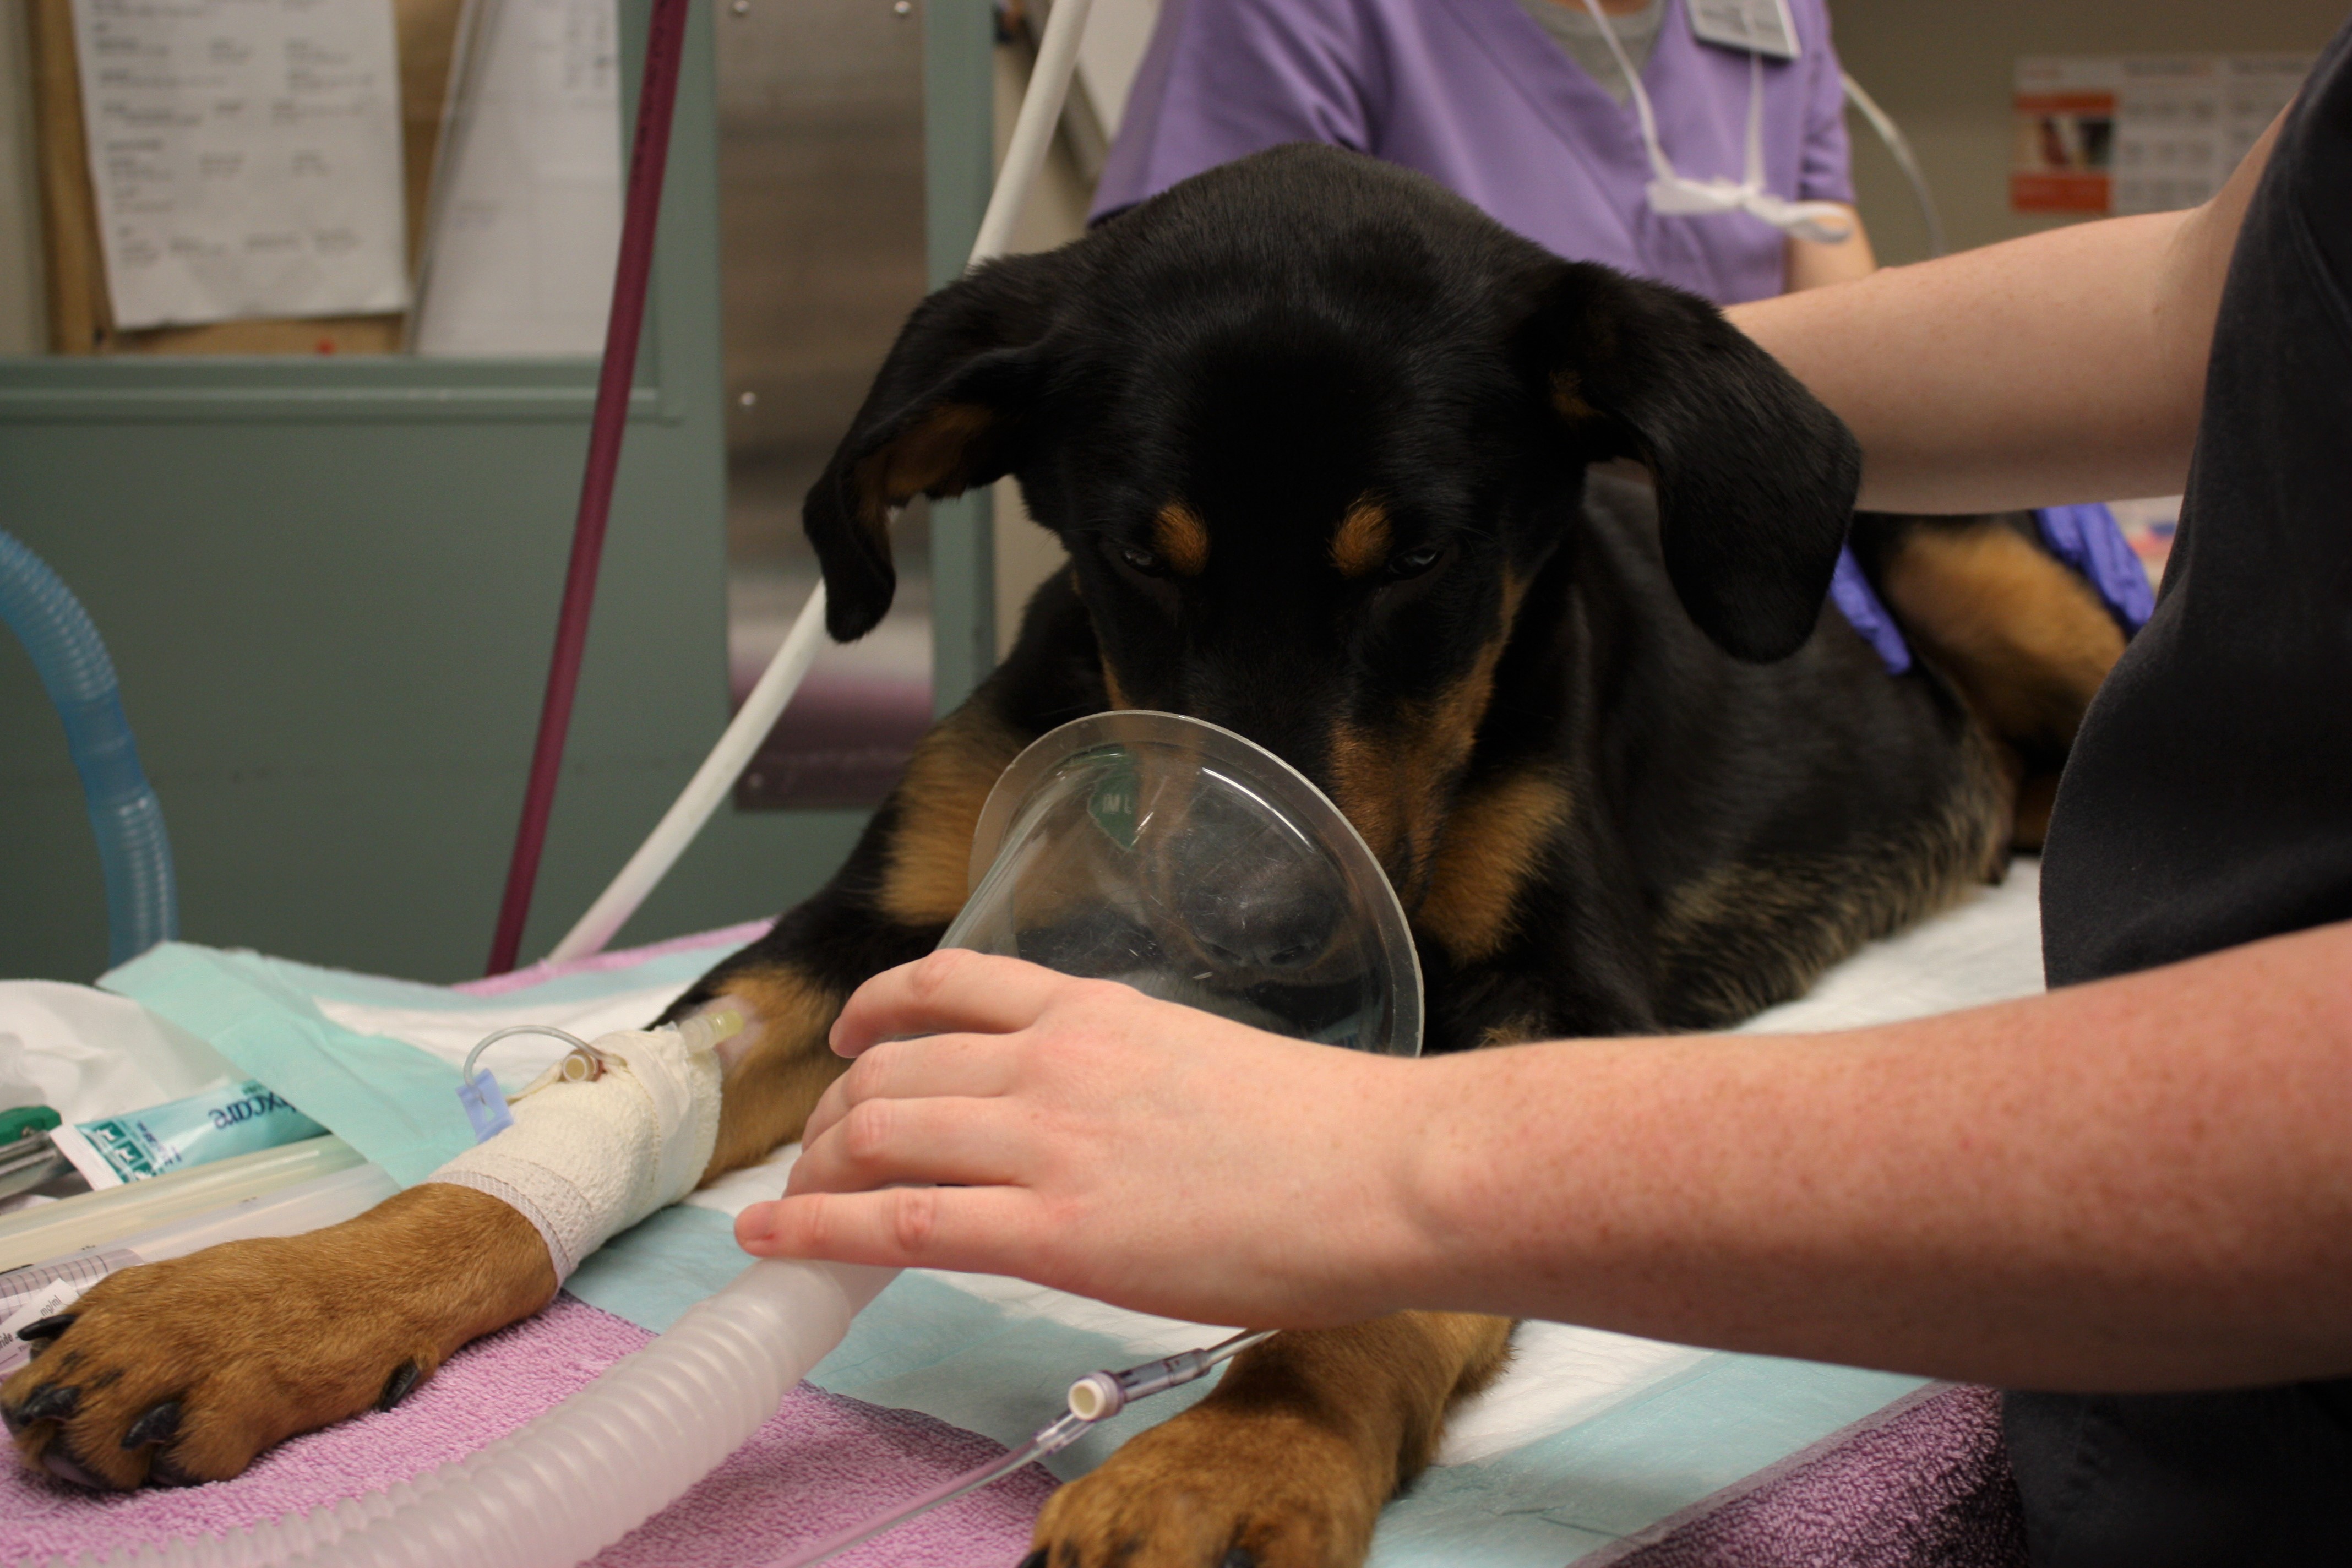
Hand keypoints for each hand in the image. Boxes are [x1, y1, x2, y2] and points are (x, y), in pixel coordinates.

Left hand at [733, 948, 1432, 1326]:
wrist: (1385, 1173)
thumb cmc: (1325, 1132)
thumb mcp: (1202, 1057)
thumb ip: (1126, 1071)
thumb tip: (1095, 1113)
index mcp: (1094, 1013)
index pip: (946, 984)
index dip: (872, 1010)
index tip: (847, 1036)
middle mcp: (1052, 1063)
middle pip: (889, 1067)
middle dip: (832, 1111)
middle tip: (820, 1152)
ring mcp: (1047, 1144)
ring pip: (876, 1134)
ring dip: (817, 1170)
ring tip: (796, 1204)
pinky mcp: (1053, 1233)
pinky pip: (898, 1222)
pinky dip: (817, 1229)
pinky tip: (775, 1242)